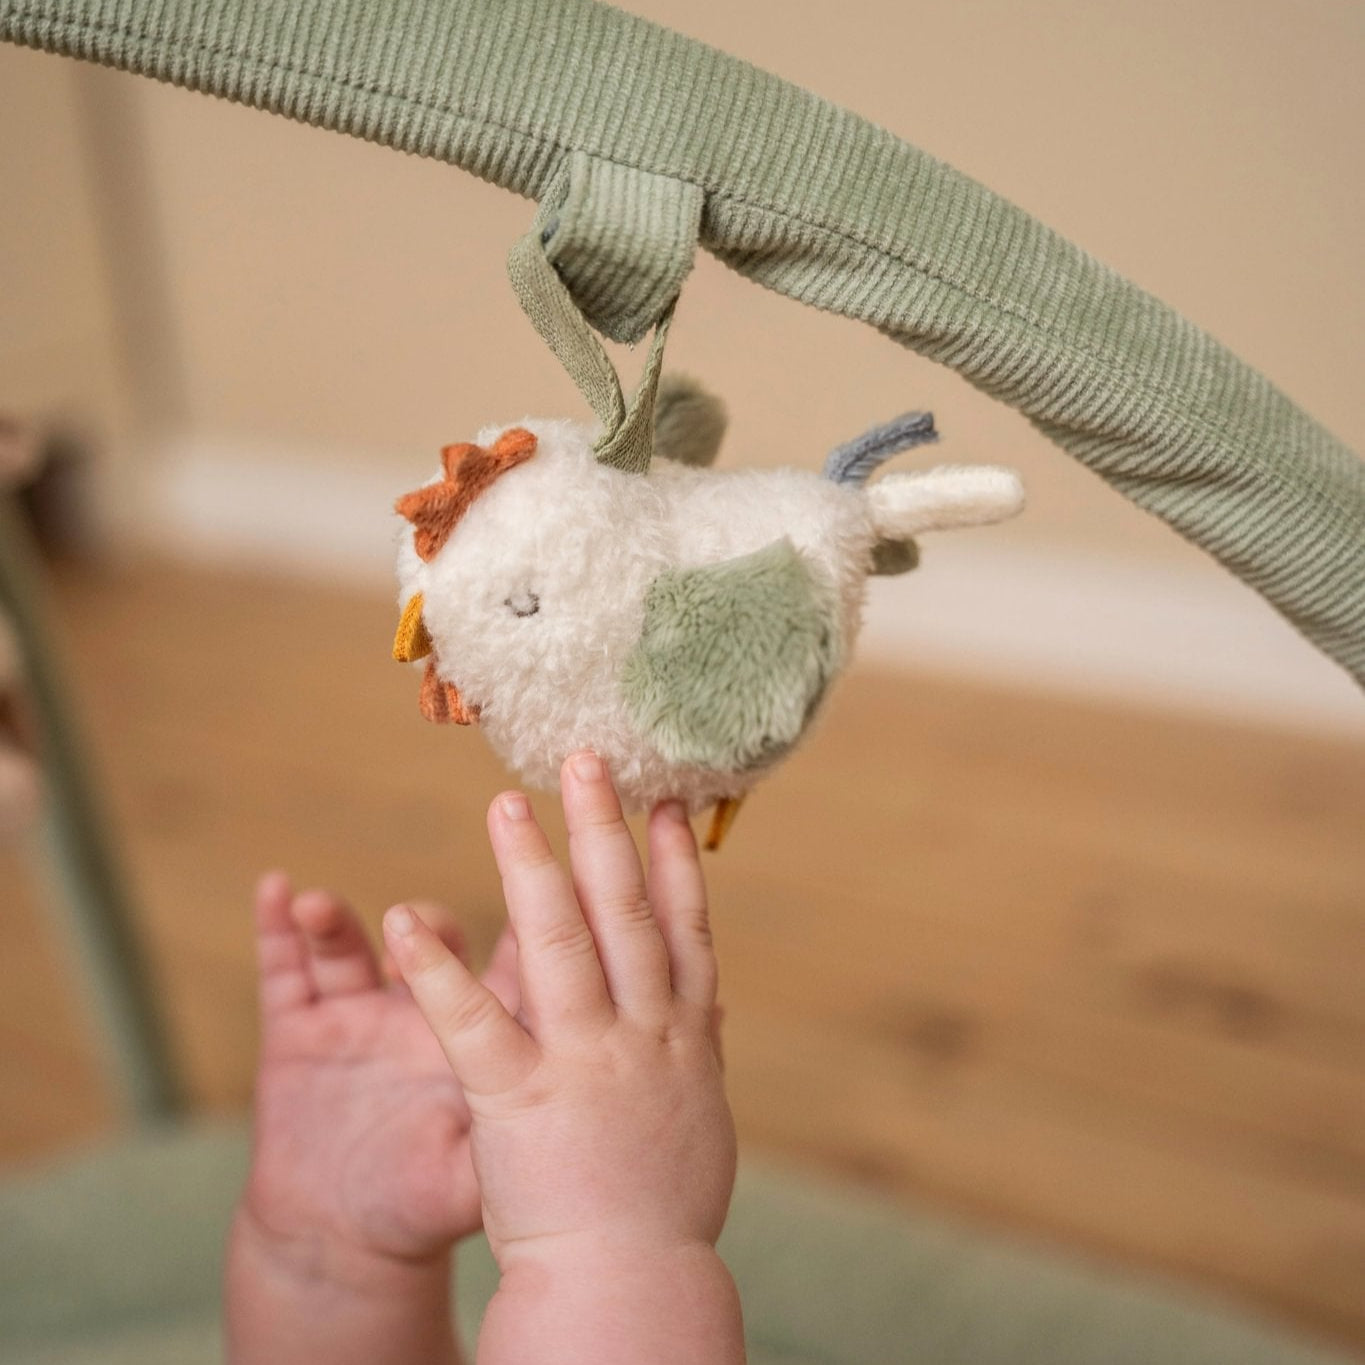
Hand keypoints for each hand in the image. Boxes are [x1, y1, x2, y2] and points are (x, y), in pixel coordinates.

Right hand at [238, 876, 517, 1276]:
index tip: (527, 884)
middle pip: (432, 941)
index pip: (509, 964)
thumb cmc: (423, 1205)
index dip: (522, 926)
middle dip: (427, 922)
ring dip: (334, 922)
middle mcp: (421, 1008)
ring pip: (350, 949)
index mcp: (479, 1034)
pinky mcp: (298, 1031)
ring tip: (319, 909)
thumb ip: (504, 1140)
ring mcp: (358, 1013)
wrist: (341, 1246)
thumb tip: (552, 1117)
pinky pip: (284, 971)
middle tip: (414, 920)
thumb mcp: (469, 1177)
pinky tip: (276, 888)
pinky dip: (277, 930)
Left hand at [383, 751, 735, 1269]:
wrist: (632, 1287)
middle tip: (584, 758)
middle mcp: (643, 1033)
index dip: (675, 859)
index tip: (667, 799)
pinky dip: (439, 970)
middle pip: (624, 913)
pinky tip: (408, 921)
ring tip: (504, 802)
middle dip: (604, 831)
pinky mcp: (517, 1100)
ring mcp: (583, 1062)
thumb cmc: (664, 1206)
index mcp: (687, 1035)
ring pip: (558, 945)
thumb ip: (703, 1045)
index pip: (685, 927)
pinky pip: (473, 1023)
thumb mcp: (702, 1115)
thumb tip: (715, 992)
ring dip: (530, 867)